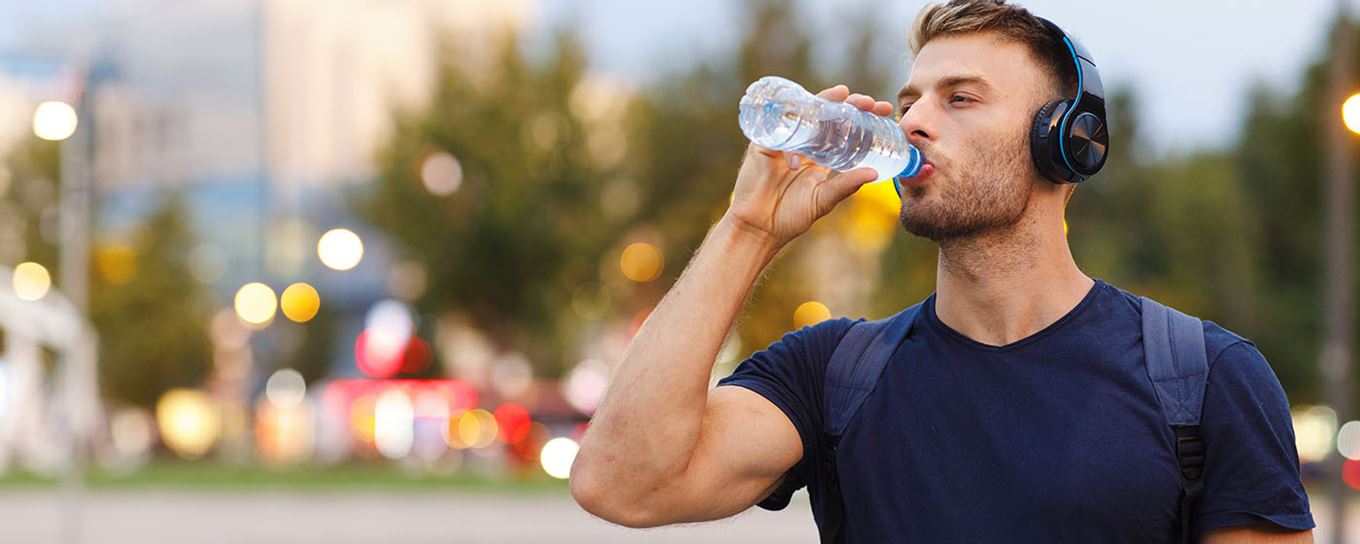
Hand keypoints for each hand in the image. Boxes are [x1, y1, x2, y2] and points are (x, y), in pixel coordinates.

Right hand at [724, 85, 897, 247]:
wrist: (759, 227)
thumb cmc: (789, 216)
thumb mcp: (823, 199)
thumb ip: (846, 185)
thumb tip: (874, 173)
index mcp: (818, 156)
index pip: (842, 129)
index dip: (862, 117)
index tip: (883, 110)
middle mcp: (802, 144)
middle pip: (826, 115)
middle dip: (849, 104)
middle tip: (869, 102)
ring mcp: (783, 141)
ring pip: (804, 113)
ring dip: (825, 101)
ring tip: (844, 96)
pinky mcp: (763, 143)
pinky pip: (779, 126)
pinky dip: (795, 123)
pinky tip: (811, 119)